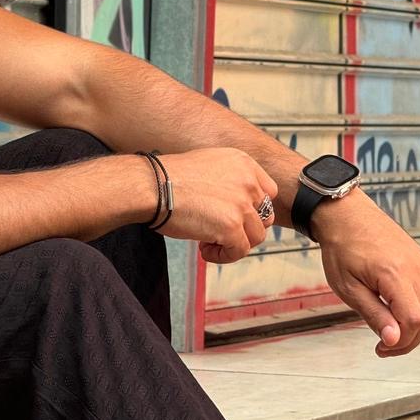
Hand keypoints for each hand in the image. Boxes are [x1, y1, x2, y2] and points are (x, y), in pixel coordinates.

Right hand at [154, 148, 278, 263]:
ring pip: (256, 236)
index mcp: (243, 163)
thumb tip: (235, 207)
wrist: (151, 185)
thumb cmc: (168, 178)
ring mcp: (242, 204)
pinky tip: (204, 250)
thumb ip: (228, 181)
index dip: (253, 209)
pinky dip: (223, 256)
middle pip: (265, 216)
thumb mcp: (208, 166)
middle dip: (245, 228)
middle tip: (221, 232)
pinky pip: (239, 251)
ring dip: (234, 243)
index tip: (235, 217)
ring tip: (208, 242)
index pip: (269, 192)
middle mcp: (247, 181)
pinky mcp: (232, 226)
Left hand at [309, 188, 419, 356]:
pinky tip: (396, 309)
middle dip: (408, 339)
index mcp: (395, 275)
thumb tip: (394, 341)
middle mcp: (415, 268)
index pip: (415, 321)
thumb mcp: (348, 288)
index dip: (401, 343)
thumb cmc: (341, 249)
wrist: (346, 215)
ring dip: (413, 325)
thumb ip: (374, 315)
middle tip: (383, 346)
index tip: (381, 348)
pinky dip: (418, 308)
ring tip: (387, 327)